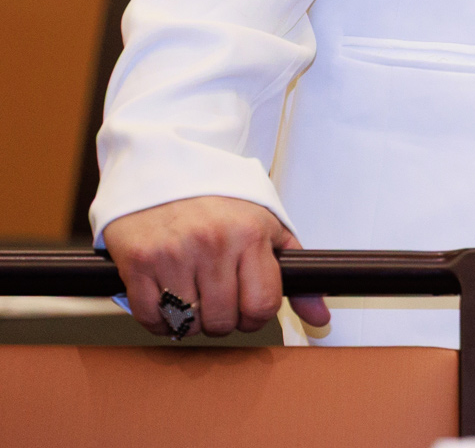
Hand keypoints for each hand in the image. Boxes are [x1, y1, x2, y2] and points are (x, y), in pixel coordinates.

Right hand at [102, 196, 330, 337]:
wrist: (166, 167)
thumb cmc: (221, 198)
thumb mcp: (268, 225)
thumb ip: (295, 271)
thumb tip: (320, 317)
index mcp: (249, 234)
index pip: (262, 305)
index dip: (256, 316)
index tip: (249, 309)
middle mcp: (212, 245)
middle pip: (223, 321)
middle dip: (225, 321)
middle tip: (220, 304)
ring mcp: (172, 255)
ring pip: (186, 323)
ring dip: (192, 322)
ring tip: (194, 298)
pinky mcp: (137, 262)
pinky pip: (150, 317)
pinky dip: (160, 320)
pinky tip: (168, 301)